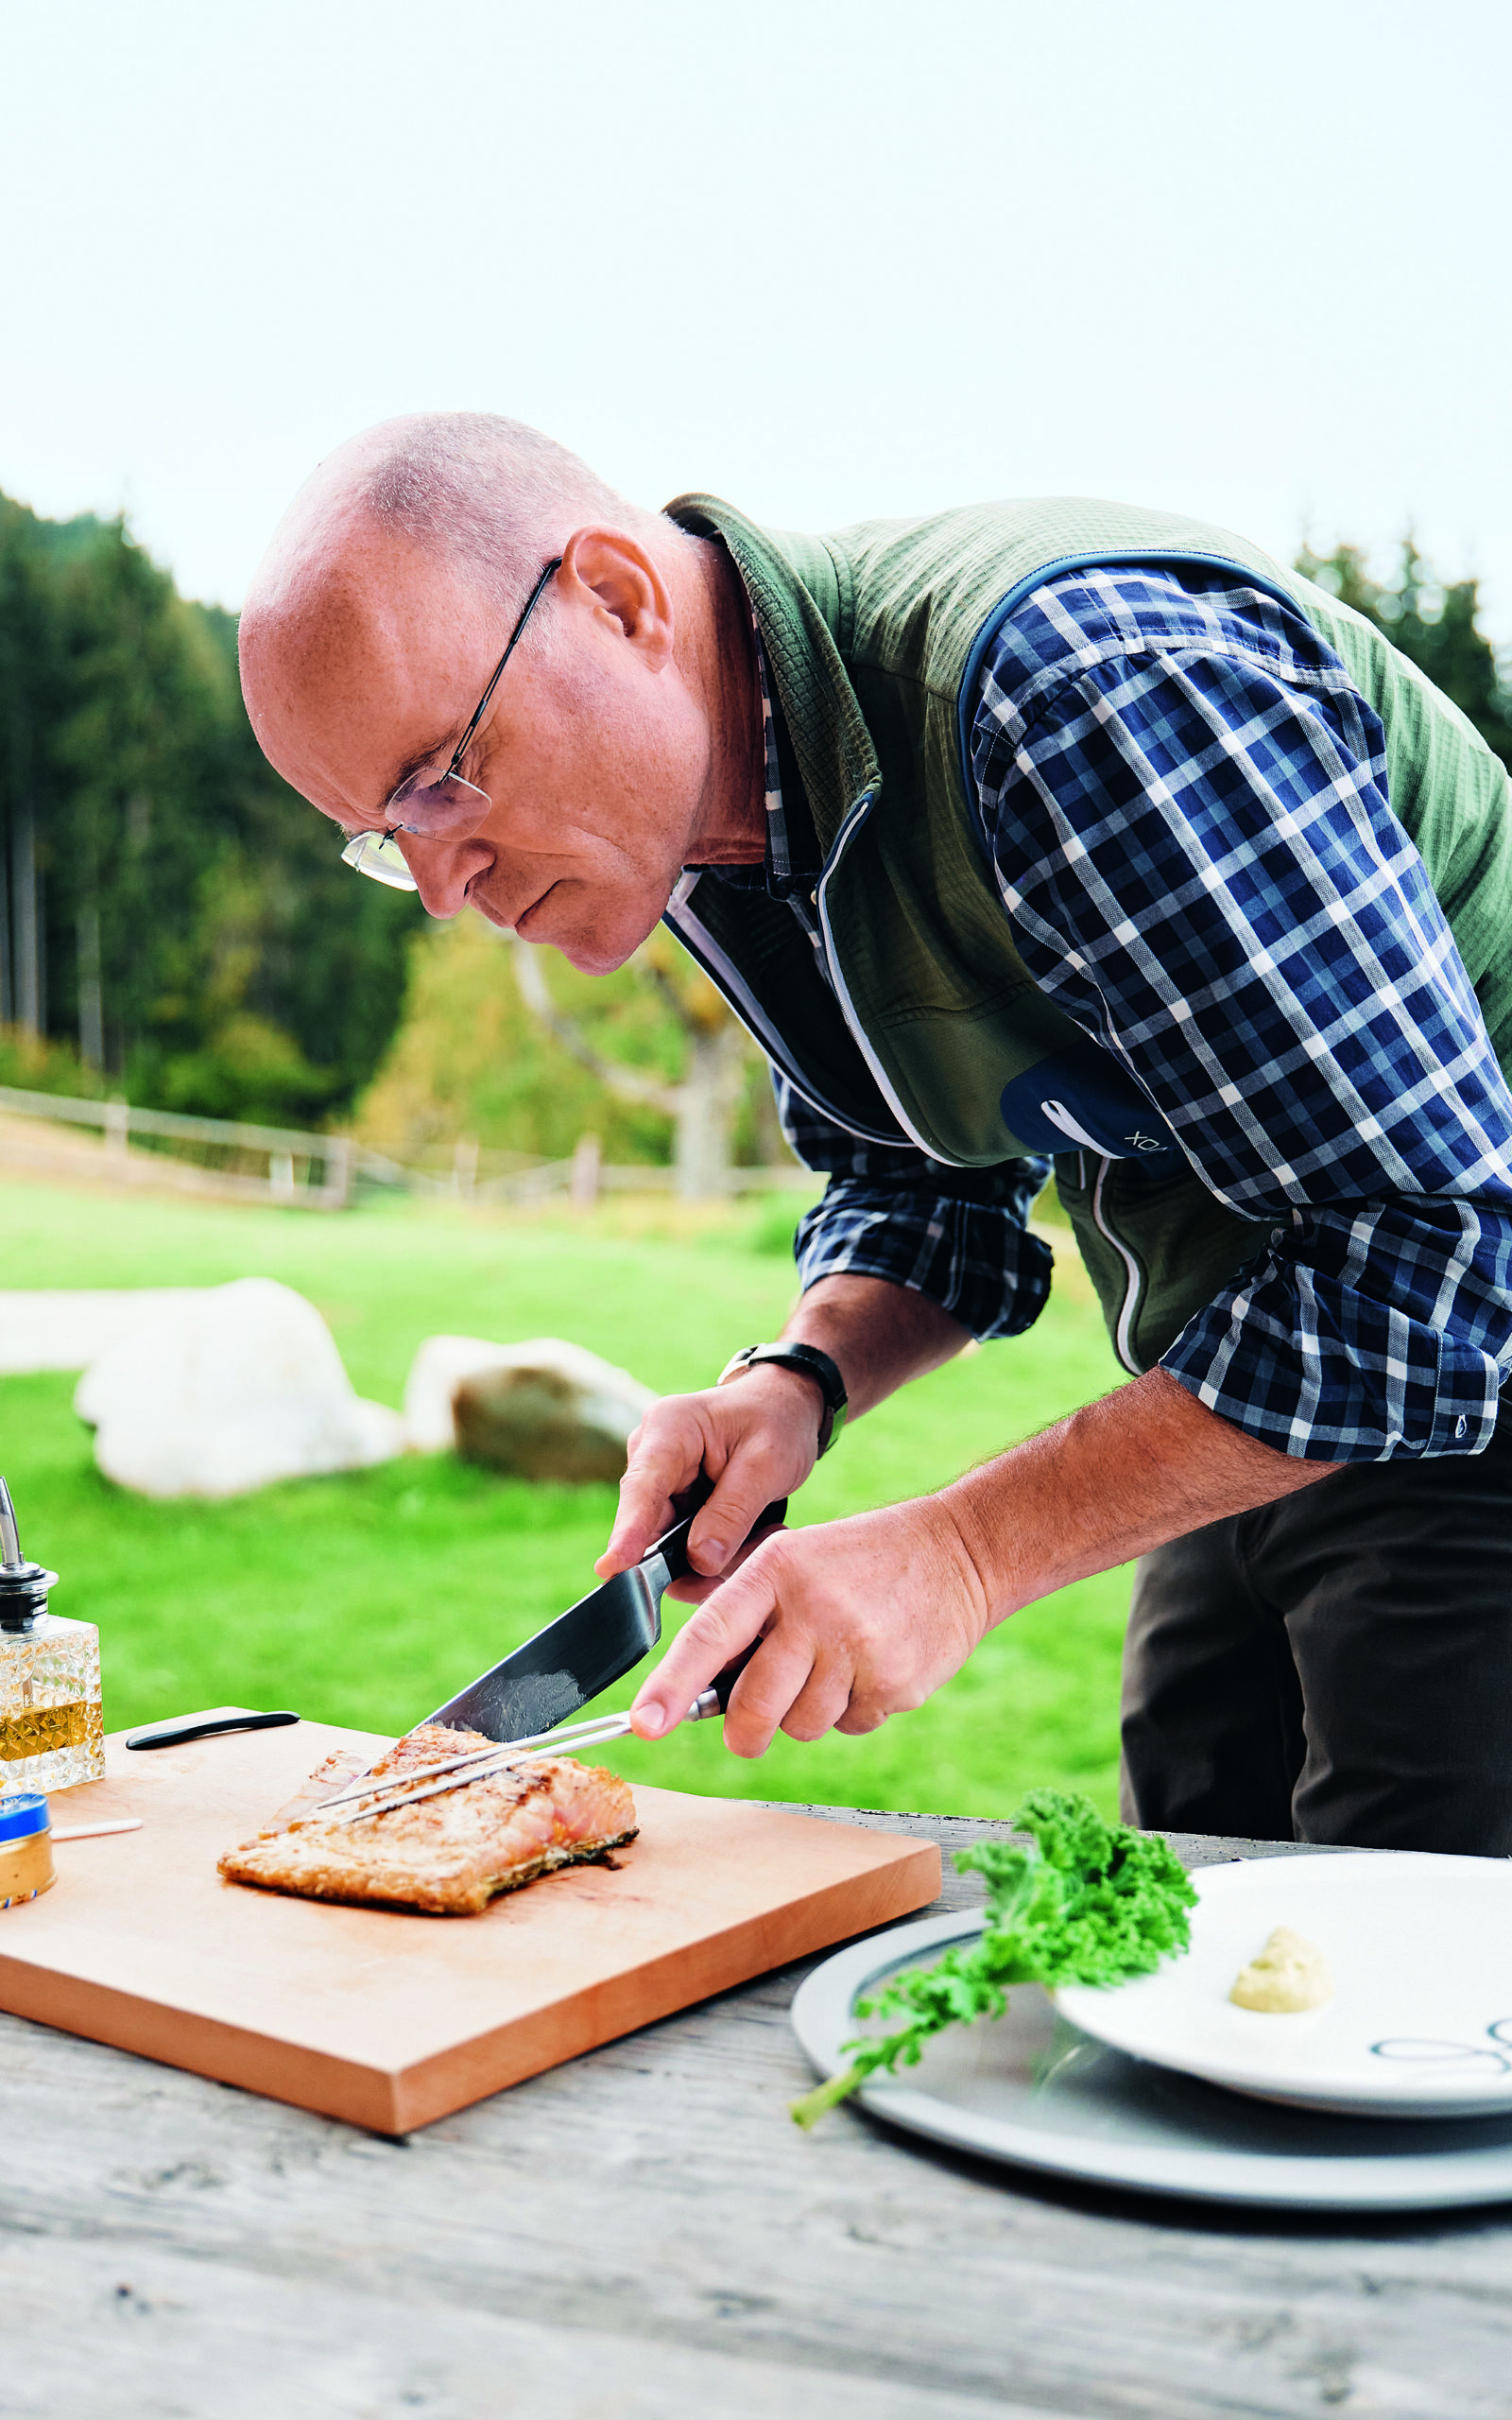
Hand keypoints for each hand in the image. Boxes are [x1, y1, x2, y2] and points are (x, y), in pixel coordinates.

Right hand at [597, 1364, 825, 1586]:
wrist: (782, 1407)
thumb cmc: (775, 1421)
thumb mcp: (767, 1464)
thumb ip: (733, 1513)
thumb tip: (699, 1561)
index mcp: (669, 1428)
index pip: (642, 1486)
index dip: (628, 1530)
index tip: (613, 1567)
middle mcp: (651, 1454)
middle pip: (650, 1524)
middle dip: (687, 1560)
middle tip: (731, 1574)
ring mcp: (658, 1482)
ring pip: (668, 1543)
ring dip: (711, 1557)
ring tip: (760, 1537)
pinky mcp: (670, 1504)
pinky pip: (683, 1544)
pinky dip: (717, 1552)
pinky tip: (751, 1537)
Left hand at [629, 1494, 992, 1755]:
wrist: (959, 1551)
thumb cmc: (860, 1562)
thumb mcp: (795, 1560)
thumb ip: (746, 1616)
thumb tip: (697, 1687)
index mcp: (776, 1571)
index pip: (710, 1635)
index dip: (672, 1685)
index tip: (644, 1725)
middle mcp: (814, 1609)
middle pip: (753, 1705)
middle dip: (745, 1731)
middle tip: (748, 1731)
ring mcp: (857, 1648)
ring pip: (801, 1726)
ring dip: (806, 1715)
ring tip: (833, 1668)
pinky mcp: (895, 1682)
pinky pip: (850, 1726)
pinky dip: (852, 1711)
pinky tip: (870, 1669)